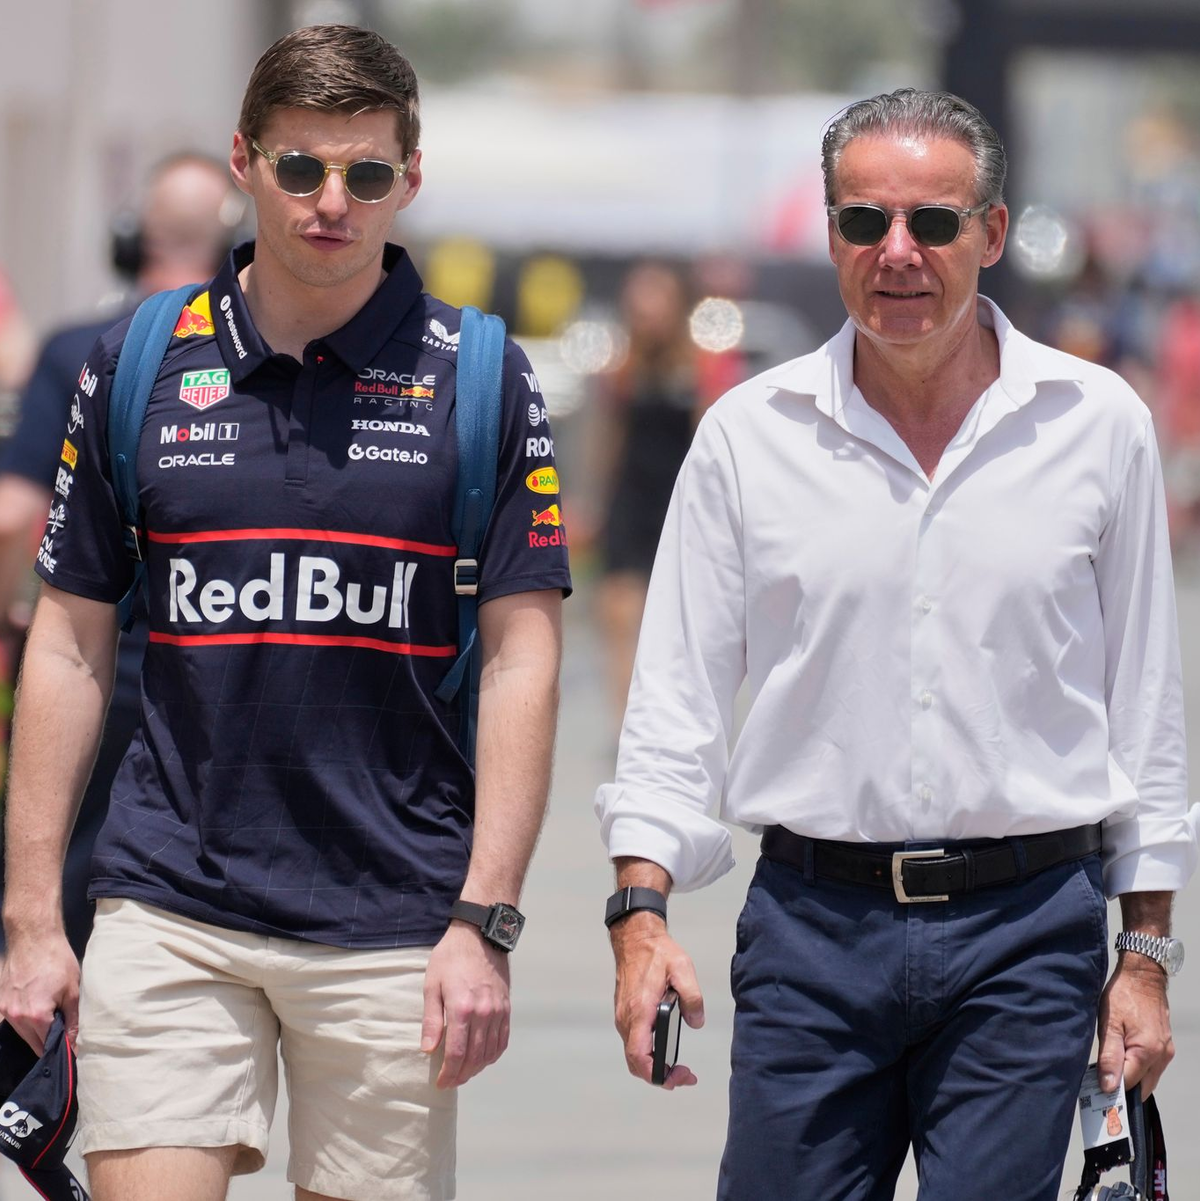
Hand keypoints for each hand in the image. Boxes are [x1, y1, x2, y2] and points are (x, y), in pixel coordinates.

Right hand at [0, 928, 79, 1053]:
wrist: (34, 938)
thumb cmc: (57, 960)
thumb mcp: (72, 991)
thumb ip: (72, 1021)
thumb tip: (74, 1043)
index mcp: (36, 1016)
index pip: (47, 1045)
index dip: (61, 1048)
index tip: (70, 1049)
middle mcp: (16, 1017)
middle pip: (33, 1042)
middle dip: (48, 1042)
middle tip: (63, 1033)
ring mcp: (5, 1010)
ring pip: (22, 1032)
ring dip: (36, 1031)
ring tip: (52, 1018)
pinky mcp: (0, 1001)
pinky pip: (13, 1019)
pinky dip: (25, 1020)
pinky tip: (38, 1009)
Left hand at [421, 922, 510, 1089]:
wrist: (479, 937)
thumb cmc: (451, 958)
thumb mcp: (432, 985)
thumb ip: (432, 1020)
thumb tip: (428, 1049)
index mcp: (462, 1008)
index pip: (457, 1053)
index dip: (448, 1073)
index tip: (440, 1083)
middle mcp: (484, 1013)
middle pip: (474, 1057)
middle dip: (461, 1075)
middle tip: (450, 1082)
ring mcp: (498, 1011)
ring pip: (490, 1052)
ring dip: (477, 1068)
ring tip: (464, 1073)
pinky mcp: (506, 1008)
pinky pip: (503, 1040)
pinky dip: (493, 1055)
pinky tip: (482, 1058)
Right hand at [611, 913, 703, 1088]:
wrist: (635, 938)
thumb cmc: (657, 953)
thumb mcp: (682, 968)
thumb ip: (692, 997)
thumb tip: (696, 1022)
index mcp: (640, 1011)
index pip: (640, 1057)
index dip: (659, 1074)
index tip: (681, 1074)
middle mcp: (626, 1018)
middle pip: (636, 1063)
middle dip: (660, 1076)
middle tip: (685, 1075)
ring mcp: (623, 1017)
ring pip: (633, 1055)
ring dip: (654, 1066)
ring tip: (677, 1066)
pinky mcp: (624, 1014)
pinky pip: (633, 1042)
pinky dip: (647, 1054)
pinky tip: (664, 1048)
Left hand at [1097, 955, 1174, 1096]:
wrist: (1142, 977)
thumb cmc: (1123, 995)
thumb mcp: (1109, 1024)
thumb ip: (1109, 1056)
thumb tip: (1109, 1085)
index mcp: (1148, 1051)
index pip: (1130, 1085)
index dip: (1112, 1089)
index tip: (1096, 1090)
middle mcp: (1161, 1055)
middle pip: (1142, 1086)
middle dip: (1123, 1089)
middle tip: (1100, 1085)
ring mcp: (1165, 1051)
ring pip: (1147, 1078)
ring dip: (1130, 1079)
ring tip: (1108, 1070)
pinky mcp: (1164, 1046)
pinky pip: (1151, 1067)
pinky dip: (1137, 1068)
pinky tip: (1121, 1060)